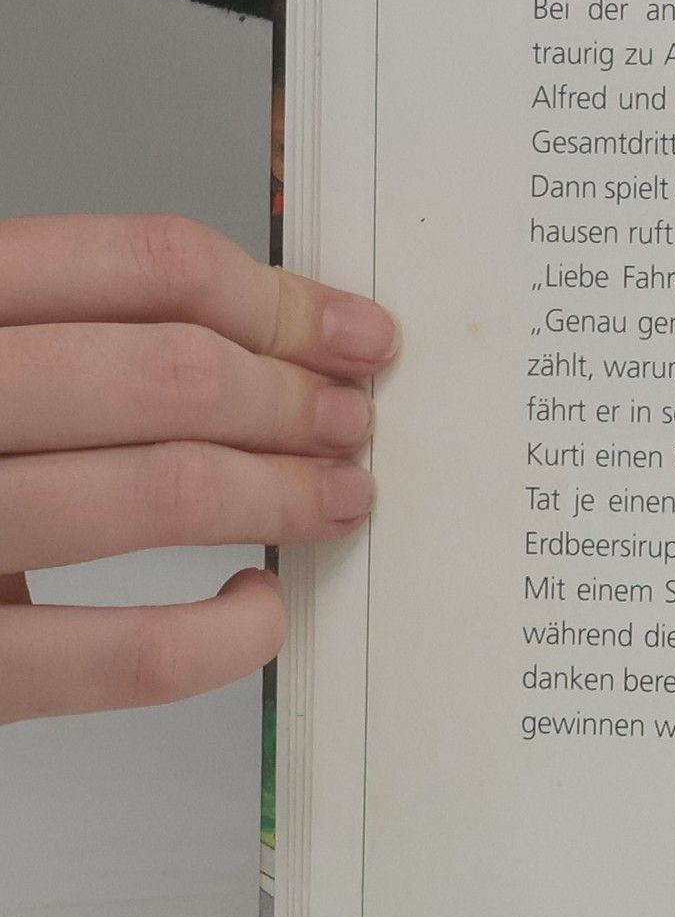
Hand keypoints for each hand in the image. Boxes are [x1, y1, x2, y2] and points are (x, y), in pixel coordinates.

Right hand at [0, 215, 395, 723]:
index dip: (282, 301)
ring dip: (285, 492)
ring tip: (335, 496)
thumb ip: (79, 334)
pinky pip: (131, 653)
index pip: (147, 263)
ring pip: (168, 488)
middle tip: (349, 424)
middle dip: (294, 397)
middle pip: (174, 371)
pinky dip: (230, 634)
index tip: (354, 335)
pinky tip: (257, 609)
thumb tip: (276, 337)